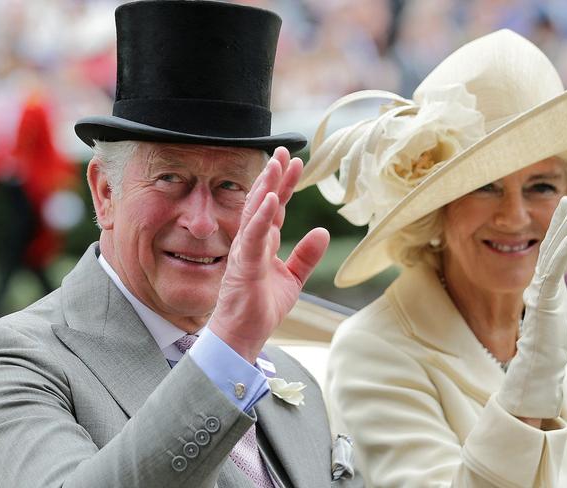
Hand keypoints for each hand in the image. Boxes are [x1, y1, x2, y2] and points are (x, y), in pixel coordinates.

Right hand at [209, 147, 329, 362]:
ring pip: (254, 213)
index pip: (276, 207)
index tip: (295, 162)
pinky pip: (252, 237)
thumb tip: (322, 232)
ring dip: (265, 188)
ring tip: (275, 164)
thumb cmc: (262, 307)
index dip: (284, 185)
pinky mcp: (244, 266)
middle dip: (273, 176)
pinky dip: (261, 218)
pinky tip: (270, 199)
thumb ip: (306, 256)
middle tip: (283, 150)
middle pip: (263, 202)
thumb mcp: (293, 279)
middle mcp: (253, 242)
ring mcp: (246, 252)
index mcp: (264, 244)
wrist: (244, 335)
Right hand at [497, 196, 566, 419]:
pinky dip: (559, 257)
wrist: (543, 367)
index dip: (562, 228)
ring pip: (549, 255)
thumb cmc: (555, 342)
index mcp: (547, 284)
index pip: (554, 250)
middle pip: (550, 247)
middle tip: (566, 199)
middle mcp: (540, 283)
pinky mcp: (540, 301)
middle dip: (559, 223)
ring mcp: (538, 291)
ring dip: (561, 232)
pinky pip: (550, 274)